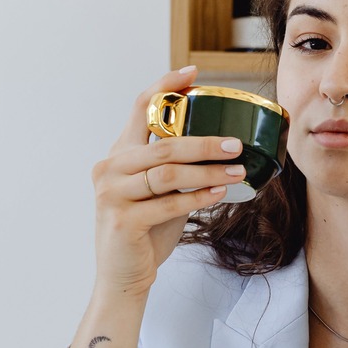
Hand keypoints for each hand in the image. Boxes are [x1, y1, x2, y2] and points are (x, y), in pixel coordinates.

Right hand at [90, 65, 247, 296]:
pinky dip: (198, 197)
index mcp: (119, 155)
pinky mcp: (122, 220)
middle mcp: (109, 168)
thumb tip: (223, 146)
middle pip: (162, 143)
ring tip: (238, 170)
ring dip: (208, 171)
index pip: (139, 108)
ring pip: (167, 173)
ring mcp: (112, 194)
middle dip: (203, 141)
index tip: (193, 72)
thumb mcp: (160, 192)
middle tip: (236, 143)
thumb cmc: (146, 231)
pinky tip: (220, 194)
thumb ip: (177, 168)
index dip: (165, 86)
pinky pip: (168, 203)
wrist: (123, 276)